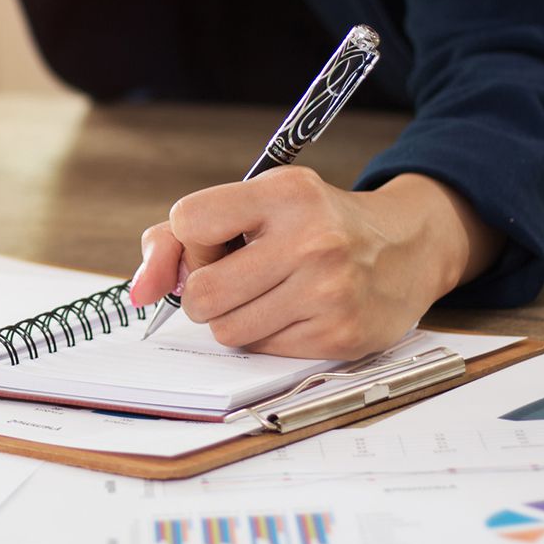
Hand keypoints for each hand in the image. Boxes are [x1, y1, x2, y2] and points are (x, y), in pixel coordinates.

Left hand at [127, 167, 500, 358]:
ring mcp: (329, 292)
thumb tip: (139, 291)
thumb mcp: (253, 205)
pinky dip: (268, 336)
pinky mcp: (340, 336)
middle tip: (238, 275)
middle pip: (201, 291)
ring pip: (226, 330)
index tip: (215, 240)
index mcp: (285, 193)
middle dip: (205, 290)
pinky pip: (262, 351)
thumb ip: (177, 237)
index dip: (190, 240)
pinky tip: (296, 311)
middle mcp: (311, 240)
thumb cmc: (311, 224)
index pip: (188, 221)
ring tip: (268, 293)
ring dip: (234, 318)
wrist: (404, 248)